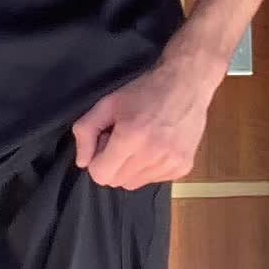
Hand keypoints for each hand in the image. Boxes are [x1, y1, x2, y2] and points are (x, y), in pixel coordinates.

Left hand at [71, 59, 215, 189]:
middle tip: (123, 139)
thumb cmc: (144, 91)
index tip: (106, 141)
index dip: (98, 158)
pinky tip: (156, 145)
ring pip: (135, 184)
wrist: (186, 84)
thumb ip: (86, 130)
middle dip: (113, 164)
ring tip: (141, 141)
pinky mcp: (183, 168)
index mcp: (131, 137)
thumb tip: (82, 162)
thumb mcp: (108, 103)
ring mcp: (170, 164)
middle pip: (116, 182)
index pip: (100, 175)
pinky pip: (154, 180)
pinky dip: (149, 168)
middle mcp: (152, 155)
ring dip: (131, 167)